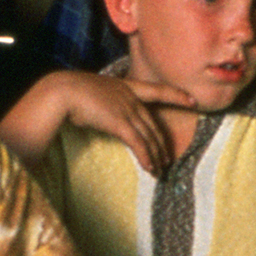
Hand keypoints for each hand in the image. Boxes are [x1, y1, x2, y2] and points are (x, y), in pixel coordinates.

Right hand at [31, 69, 185, 175]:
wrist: (62, 90)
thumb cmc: (69, 92)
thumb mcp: (91, 94)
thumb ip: (103, 105)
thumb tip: (102, 116)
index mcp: (125, 86)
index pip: (157, 91)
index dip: (176, 95)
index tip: (192, 101)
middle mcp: (130, 97)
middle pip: (153, 124)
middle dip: (162, 144)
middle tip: (167, 159)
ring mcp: (127, 109)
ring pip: (149, 136)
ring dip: (156, 156)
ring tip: (160, 170)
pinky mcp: (120, 123)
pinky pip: (139, 144)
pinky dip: (147, 158)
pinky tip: (150, 169)